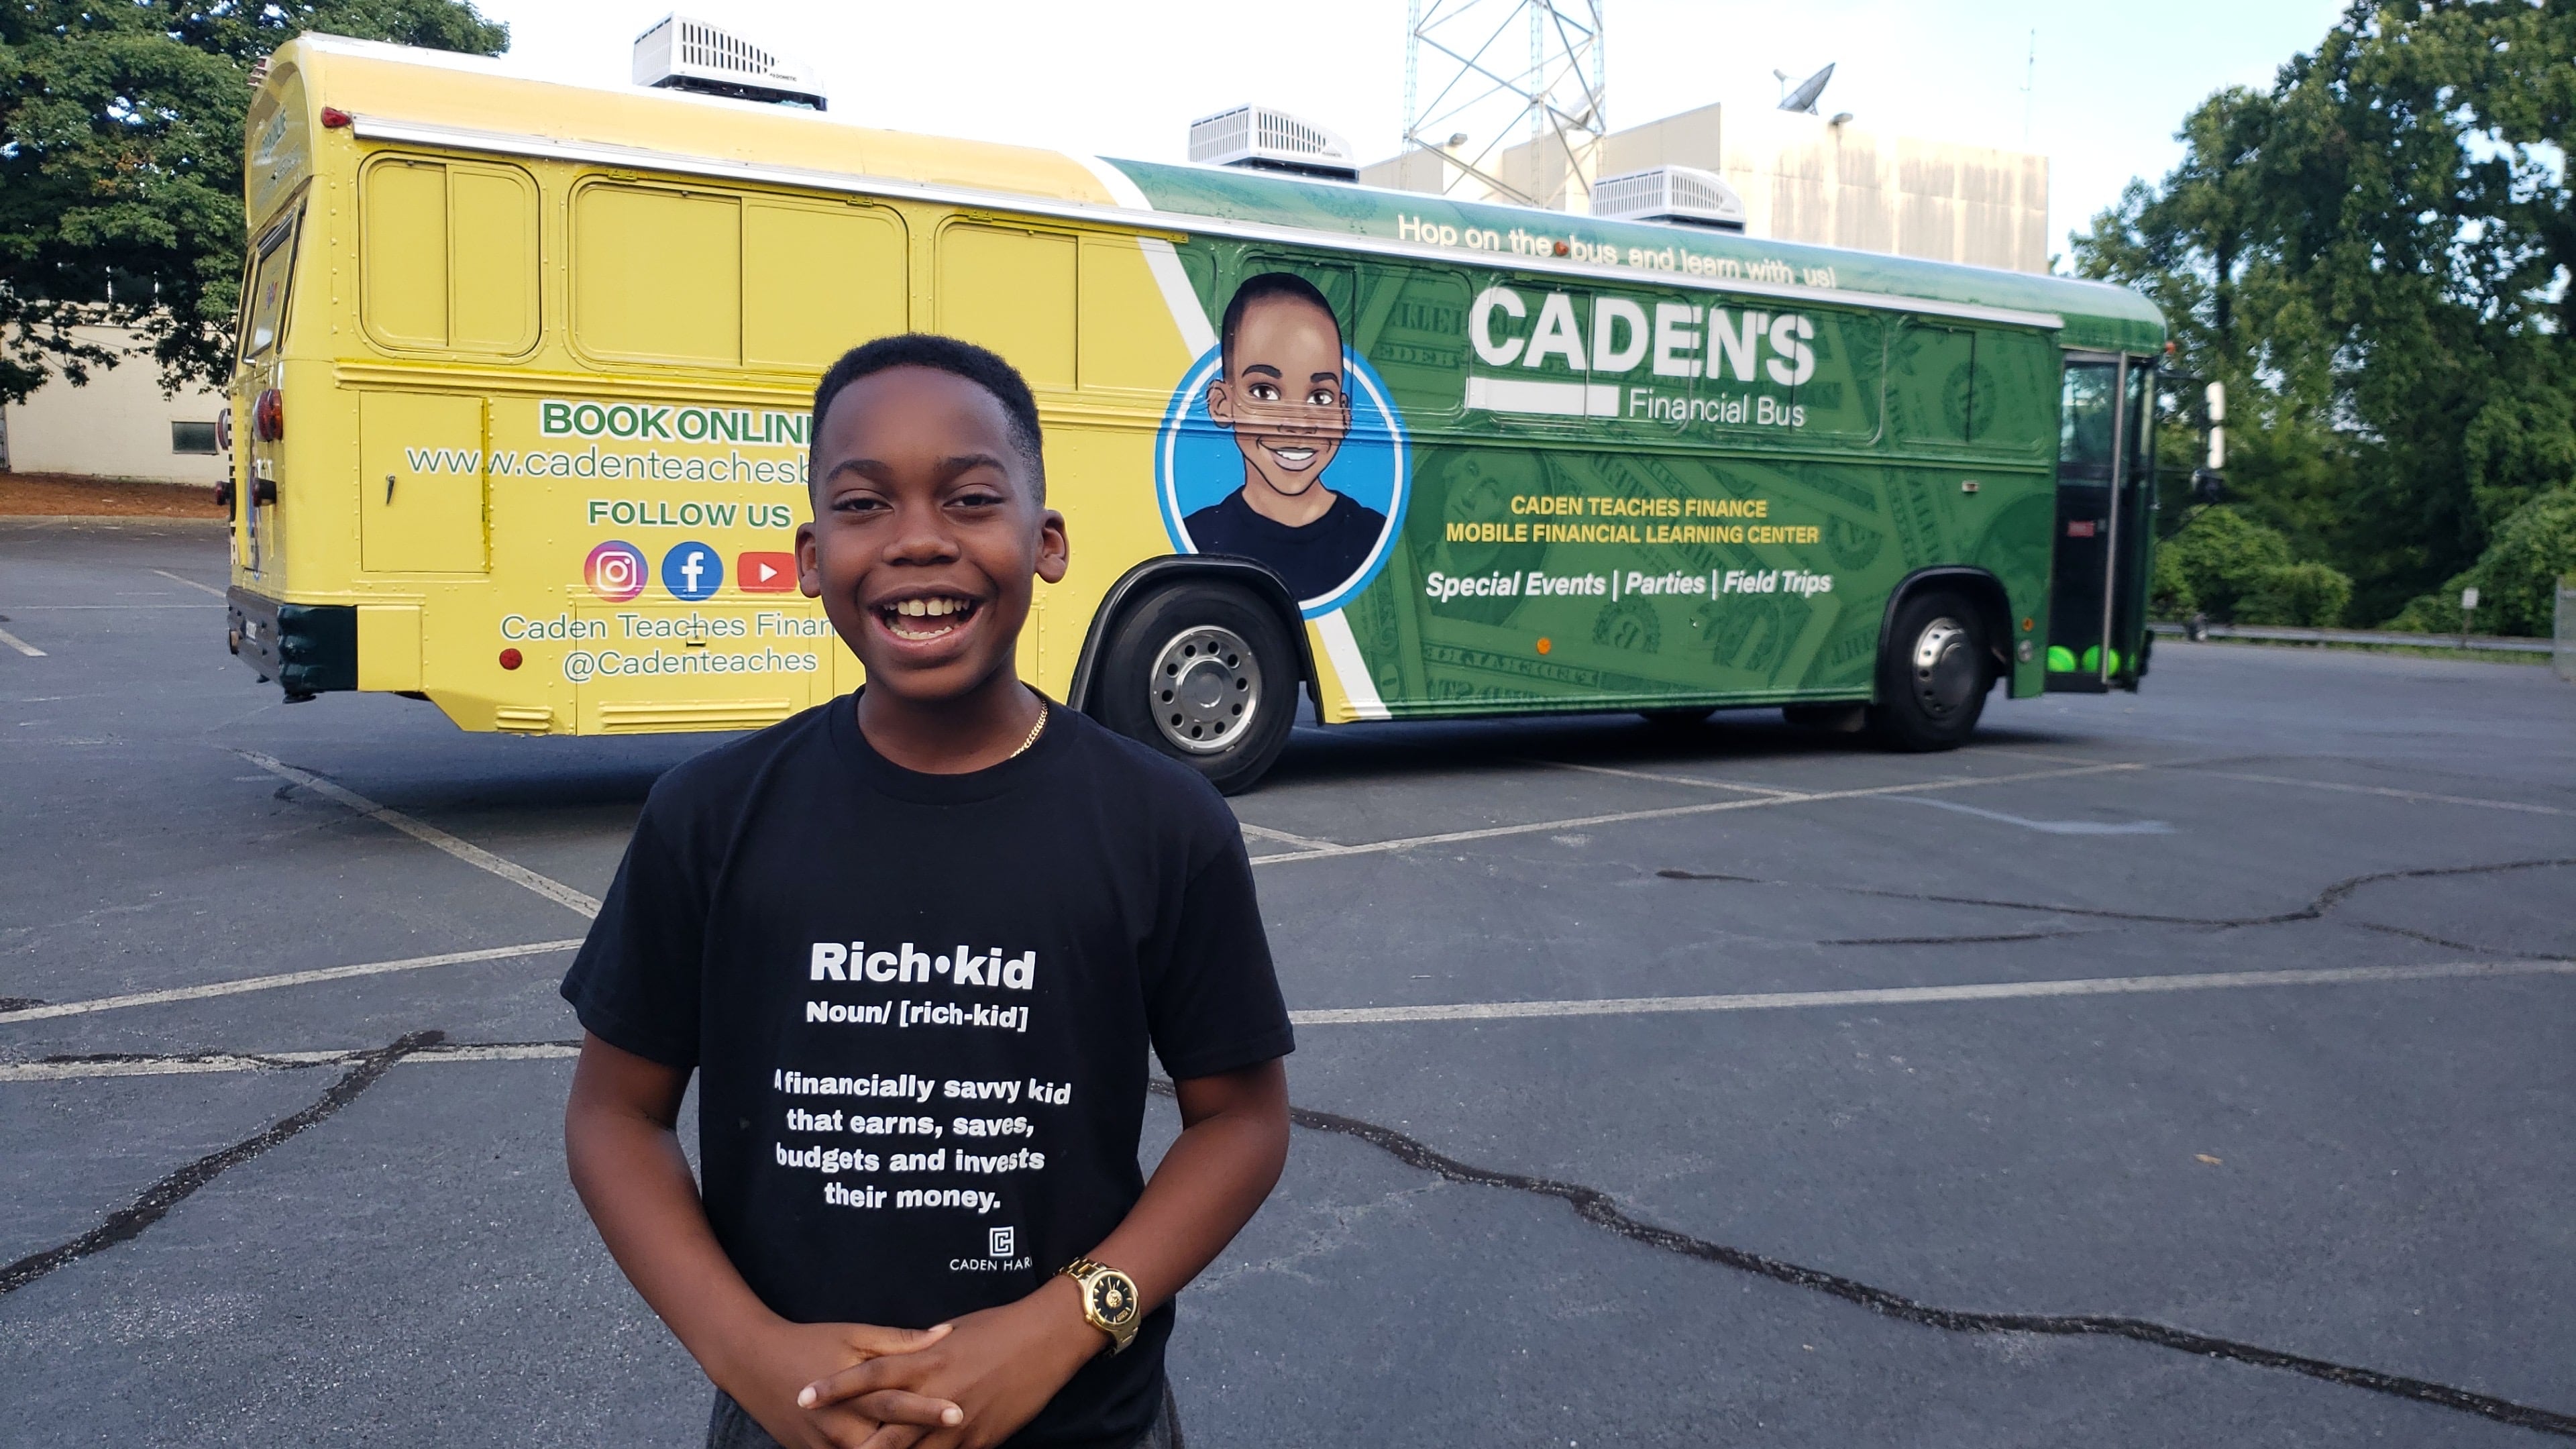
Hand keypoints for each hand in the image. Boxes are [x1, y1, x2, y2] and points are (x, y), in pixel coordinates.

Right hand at [721, 1318, 963, 1448]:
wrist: (753, 1363)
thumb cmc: (809, 1343)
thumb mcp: (854, 1335)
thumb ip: (900, 1341)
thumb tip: (945, 1333)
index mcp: (852, 1394)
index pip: (897, 1406)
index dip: (929, 1410)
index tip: (960, 1411)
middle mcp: (840, 1427)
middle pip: (887, 1445)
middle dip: (920, 1445)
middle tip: (959, 1437)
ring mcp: (826, 1448)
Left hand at [797, 1277, 1103, 1448]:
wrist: (1048, 1338)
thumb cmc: (999, 1327)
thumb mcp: (952, 1333)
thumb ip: (920, 1351)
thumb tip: (897, 1359)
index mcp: (926, 1361)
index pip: (869, 1375)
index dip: (834, 1388)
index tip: (802, 1397)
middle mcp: (937, 1395)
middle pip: (883, 1430)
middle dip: (852, 1445)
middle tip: (820, 1447)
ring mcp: (959, 1423)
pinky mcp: (981, 1440)